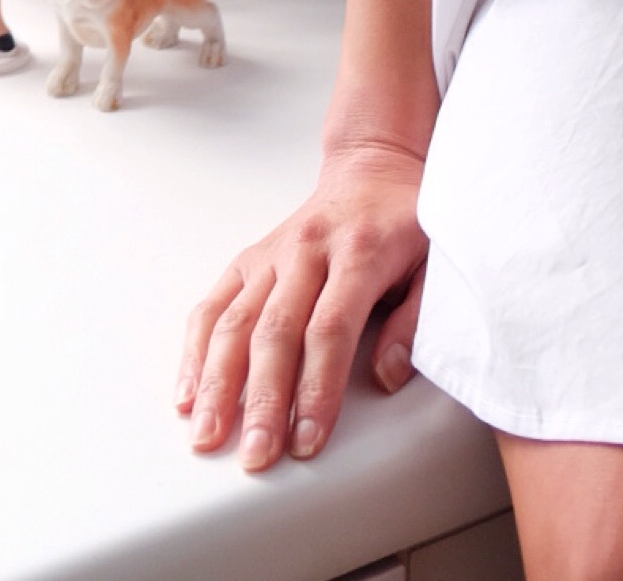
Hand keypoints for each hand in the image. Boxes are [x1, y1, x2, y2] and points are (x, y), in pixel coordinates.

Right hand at [177, 137, 428, 471]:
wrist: (372, 168)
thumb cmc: (407, 222)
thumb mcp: (435, 261)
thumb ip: (415, 319)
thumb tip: (387, 376)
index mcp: (360, 250)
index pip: (331, 327)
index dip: (318, 387)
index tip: (309, 439)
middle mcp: (307, 250)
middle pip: (277, 331)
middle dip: (263, 400)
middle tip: (257, 455)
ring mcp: (272, 254)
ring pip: (236, 321)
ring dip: (218, 384)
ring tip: (207, 437)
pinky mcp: (249, 259)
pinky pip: (213, 305)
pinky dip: (195, 351)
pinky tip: (187, 394)